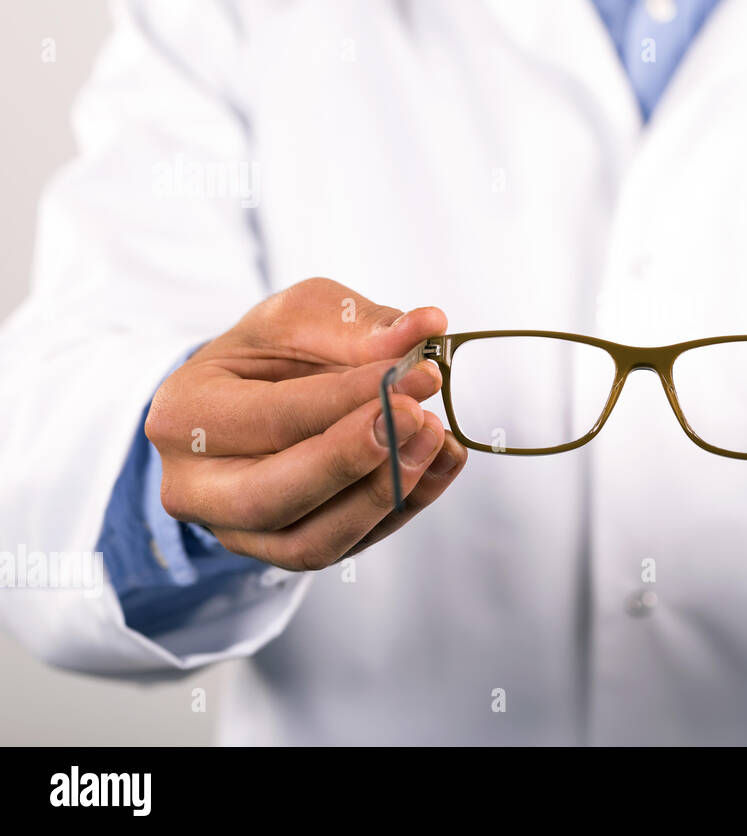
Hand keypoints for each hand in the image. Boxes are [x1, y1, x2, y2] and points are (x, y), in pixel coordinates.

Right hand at [144, 277, 466, 570]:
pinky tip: (440, 461)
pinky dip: (404, 508)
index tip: (416, 371)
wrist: (255, 397)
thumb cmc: (271, 354)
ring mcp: (238, 532)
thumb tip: (424, 327)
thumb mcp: (302, 316)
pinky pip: (348, 547)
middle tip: (417, 416)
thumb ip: (356, 324)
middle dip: (354, 460)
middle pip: (274, 497)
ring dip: (384, 494)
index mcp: (184, 416)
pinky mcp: (285, 553)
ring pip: (312, 542)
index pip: (273, 417)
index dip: (349, 398)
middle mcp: (195, 488)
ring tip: (434, 437)